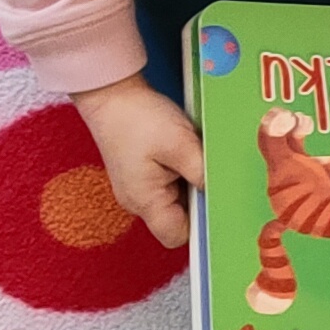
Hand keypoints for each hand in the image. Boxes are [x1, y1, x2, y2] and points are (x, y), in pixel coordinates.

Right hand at [73, 73, 206, 247]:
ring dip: (190, 183)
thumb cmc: (139, 118)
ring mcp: (136, 188)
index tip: (217, 203)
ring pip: (174, 200)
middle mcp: (137, 202)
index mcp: (144, 201)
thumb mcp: (180, 144)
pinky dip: (180, 172)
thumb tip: (220, 195)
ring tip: (195, 157)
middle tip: (209, 172)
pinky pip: (166, 184)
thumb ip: (202, 174)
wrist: (110, 93)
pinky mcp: (139, 174)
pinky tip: (185, 152)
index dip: (200, 226)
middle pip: (178, 219)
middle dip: (198, 199)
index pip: (177, 236)